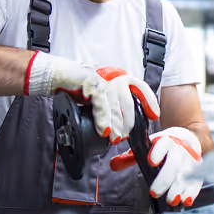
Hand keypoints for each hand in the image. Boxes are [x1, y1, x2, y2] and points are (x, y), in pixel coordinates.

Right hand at [25, 53, 159, 141]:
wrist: (60, 76)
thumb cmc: (82, 86)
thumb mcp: (103, 94)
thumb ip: (114, 104)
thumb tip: (124, 124)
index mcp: (122, 77)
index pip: (141, 88)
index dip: (149, 102)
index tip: (154, 116)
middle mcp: (115, 76)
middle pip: (129, 101)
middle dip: (128, 122)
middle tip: (124, 136)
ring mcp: (104, 77)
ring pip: (115, 104)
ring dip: (115, 124)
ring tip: (114, 138)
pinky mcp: (91, 81)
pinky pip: (100, 103)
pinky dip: (102, 119)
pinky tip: (104, 130)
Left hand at [110, 127, 202, 205]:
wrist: (188, 140)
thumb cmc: (165, 146)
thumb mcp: (148, 146)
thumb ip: (131, 157)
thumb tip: (113, 164)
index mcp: (166, 141)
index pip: (163, 144)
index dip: (157, 152)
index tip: (151, 161)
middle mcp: (179, 151)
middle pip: (173, 164)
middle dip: (164, 179)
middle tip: (154, 192)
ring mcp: (190, 162)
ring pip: (185, 175)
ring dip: (178, 189)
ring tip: (170, 200)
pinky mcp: (197, 172)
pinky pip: (197, 182)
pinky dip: (191, 192)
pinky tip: (185, 200)